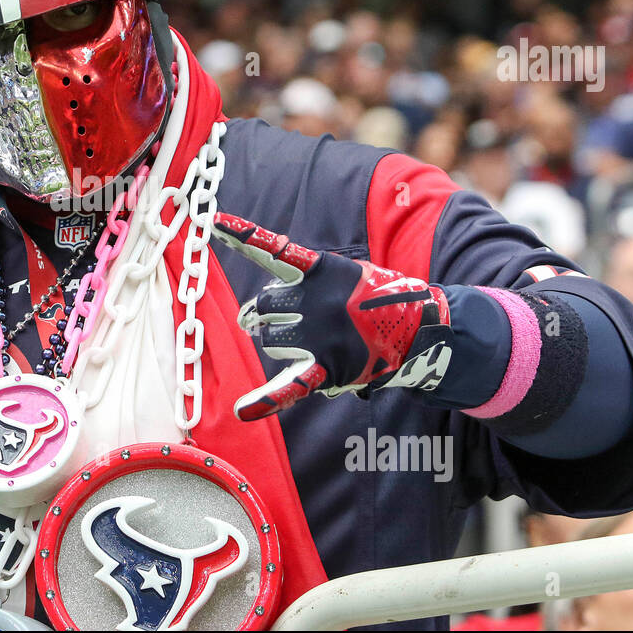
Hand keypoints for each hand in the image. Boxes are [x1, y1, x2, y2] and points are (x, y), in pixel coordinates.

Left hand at [212, 214, 452, 420]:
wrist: (418, 329)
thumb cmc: (372, 300)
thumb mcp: (344, 275)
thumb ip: (303, 284)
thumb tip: (258, 311)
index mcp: (319, 271)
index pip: (274, 251)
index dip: (243, 236)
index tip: (215, 221)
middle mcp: (316, 301)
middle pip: (264, 308)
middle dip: (264, 316)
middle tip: (277, 322)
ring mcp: (321, 335)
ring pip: (270, 342)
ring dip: (279, 344)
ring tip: (308, 343)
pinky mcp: (329, 367)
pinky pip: (291, 386)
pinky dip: (266, 401)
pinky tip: (241, 412)